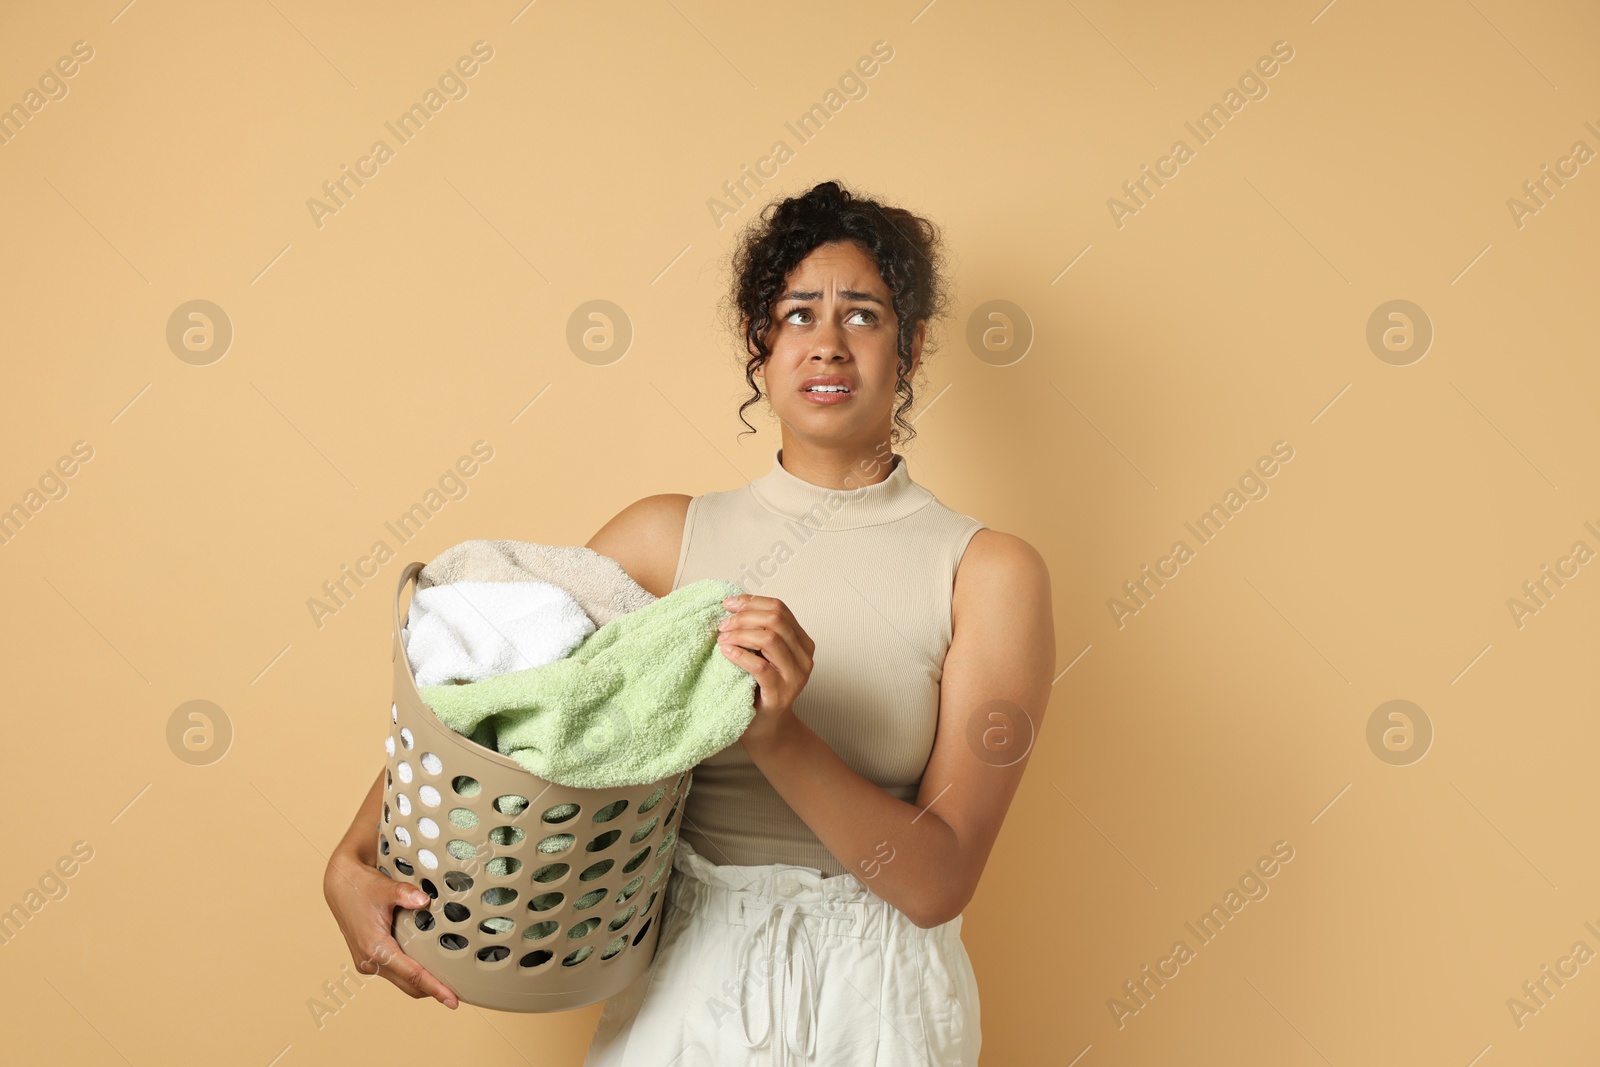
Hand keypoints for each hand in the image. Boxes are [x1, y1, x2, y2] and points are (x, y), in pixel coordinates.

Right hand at [323, 850, 458, 1008]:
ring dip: (421, 982)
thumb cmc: (361, 887)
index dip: (435, 988)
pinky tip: (427, 964)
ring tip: (447, 980)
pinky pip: (394, 972)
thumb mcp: (385, 887)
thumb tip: (425, 900)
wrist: (341, 886)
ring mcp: (368, 963)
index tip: (452, 1001)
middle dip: (433, 991)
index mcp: (375, 949)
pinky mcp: (368, 960)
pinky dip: (410, 973)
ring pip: (401, 981)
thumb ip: (405, 894)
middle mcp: (370, 961)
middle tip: (458, 994)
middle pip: (409, 985)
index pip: (412, 975)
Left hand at [718, 593, 813, 745]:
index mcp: (802, 642)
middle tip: (723, 624)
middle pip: (775, 620)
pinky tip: (726, 652)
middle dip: (744, 617)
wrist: (765, 727)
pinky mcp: (781, 693)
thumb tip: (733, 604)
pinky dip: (740, 655)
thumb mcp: (763, 654)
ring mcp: (795, 676)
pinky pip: (760, 667)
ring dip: (740, 634)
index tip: (728, 604)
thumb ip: (758, 632)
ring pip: (769, 639)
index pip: (780, 609)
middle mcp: (804, 657)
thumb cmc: (759, 688)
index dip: (752, 602)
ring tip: (722, 638)